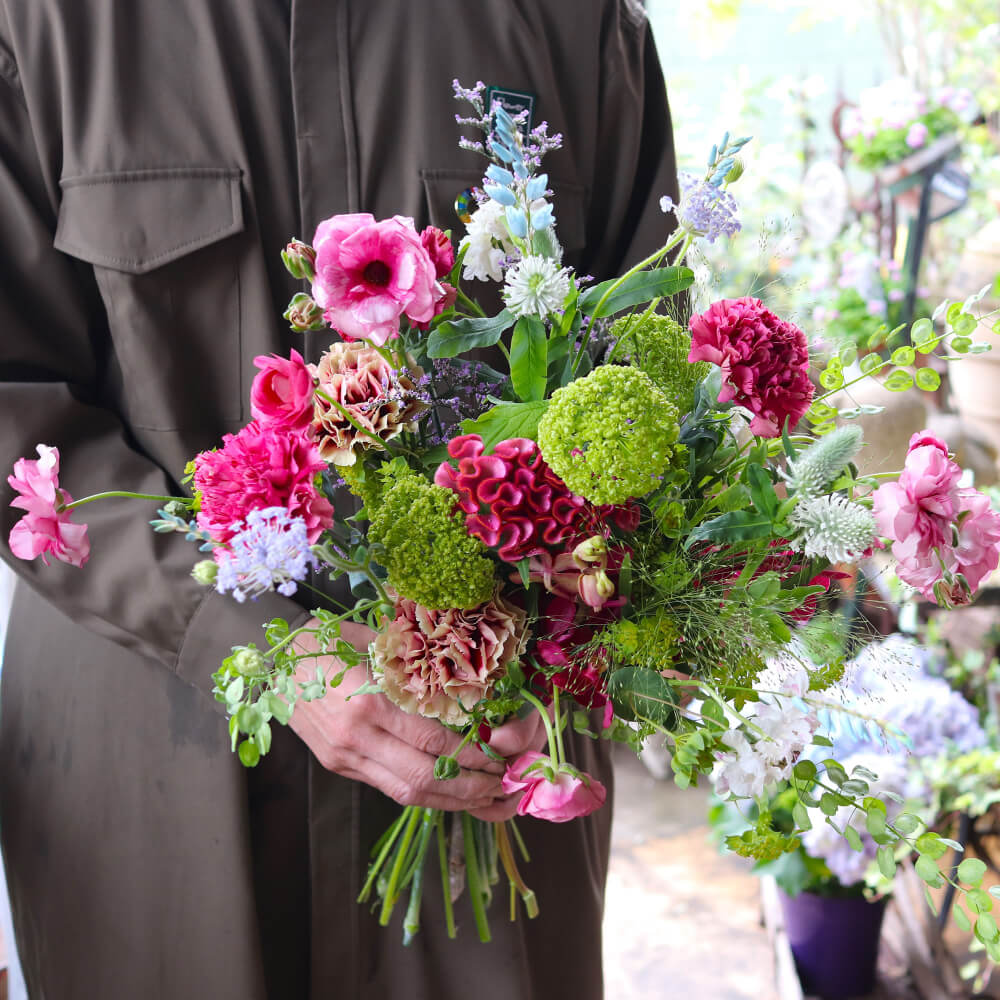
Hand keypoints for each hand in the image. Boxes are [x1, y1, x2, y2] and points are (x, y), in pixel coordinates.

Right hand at [288, 618, 546, 820]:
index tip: (496, 756)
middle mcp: (357, 738)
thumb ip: (410, 662)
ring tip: (481, 799)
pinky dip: (421, 795)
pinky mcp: (338, 766)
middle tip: (498, 786)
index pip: (431, 740)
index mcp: (367, 702)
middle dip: (466, 787)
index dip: (469, 754)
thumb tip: (460, 676)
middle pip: (421, 777)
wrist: (272, 664)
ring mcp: (345, 757)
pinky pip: (387, 786)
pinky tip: (446, 793)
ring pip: (405, 793)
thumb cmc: (324, 643)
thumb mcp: (369, 641)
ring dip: (448, 801)